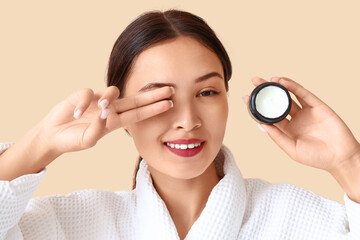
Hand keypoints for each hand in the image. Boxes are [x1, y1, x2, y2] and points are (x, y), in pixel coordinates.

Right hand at [36, 86, 173, 155]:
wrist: (53, 135)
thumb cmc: (73, 140)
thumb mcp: (87, 140)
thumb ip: (97, 131)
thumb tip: (104, 114)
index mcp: (114, 122)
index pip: (138, 114)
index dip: (153, 109)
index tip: (169, 104)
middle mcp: (110, 109)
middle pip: (135, 100)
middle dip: (152, 95)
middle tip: (170, 89)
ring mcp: (97, 101)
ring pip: (113, 91)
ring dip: (109, 97)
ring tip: (101, 107)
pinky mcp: (83, 95)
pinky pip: (88, 93)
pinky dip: (83, 102)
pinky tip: (77, 113)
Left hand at [243, 76, 359, 173]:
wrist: (341, 157)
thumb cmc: (316, 158)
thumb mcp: (292, 149)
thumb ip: (277, 136)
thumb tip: (260, 124)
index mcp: (286, 130)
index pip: (268, 115)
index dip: (257, 107)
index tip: (245, 98)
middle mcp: (294, 119)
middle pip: (276, 103)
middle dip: (265, 92)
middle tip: (253, 81)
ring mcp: (305, 112)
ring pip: (288, 96)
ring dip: (277, 86)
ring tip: (265, 79)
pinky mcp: (316, 105)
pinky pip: (302, 93)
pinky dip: (292, 86)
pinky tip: (281, 81)